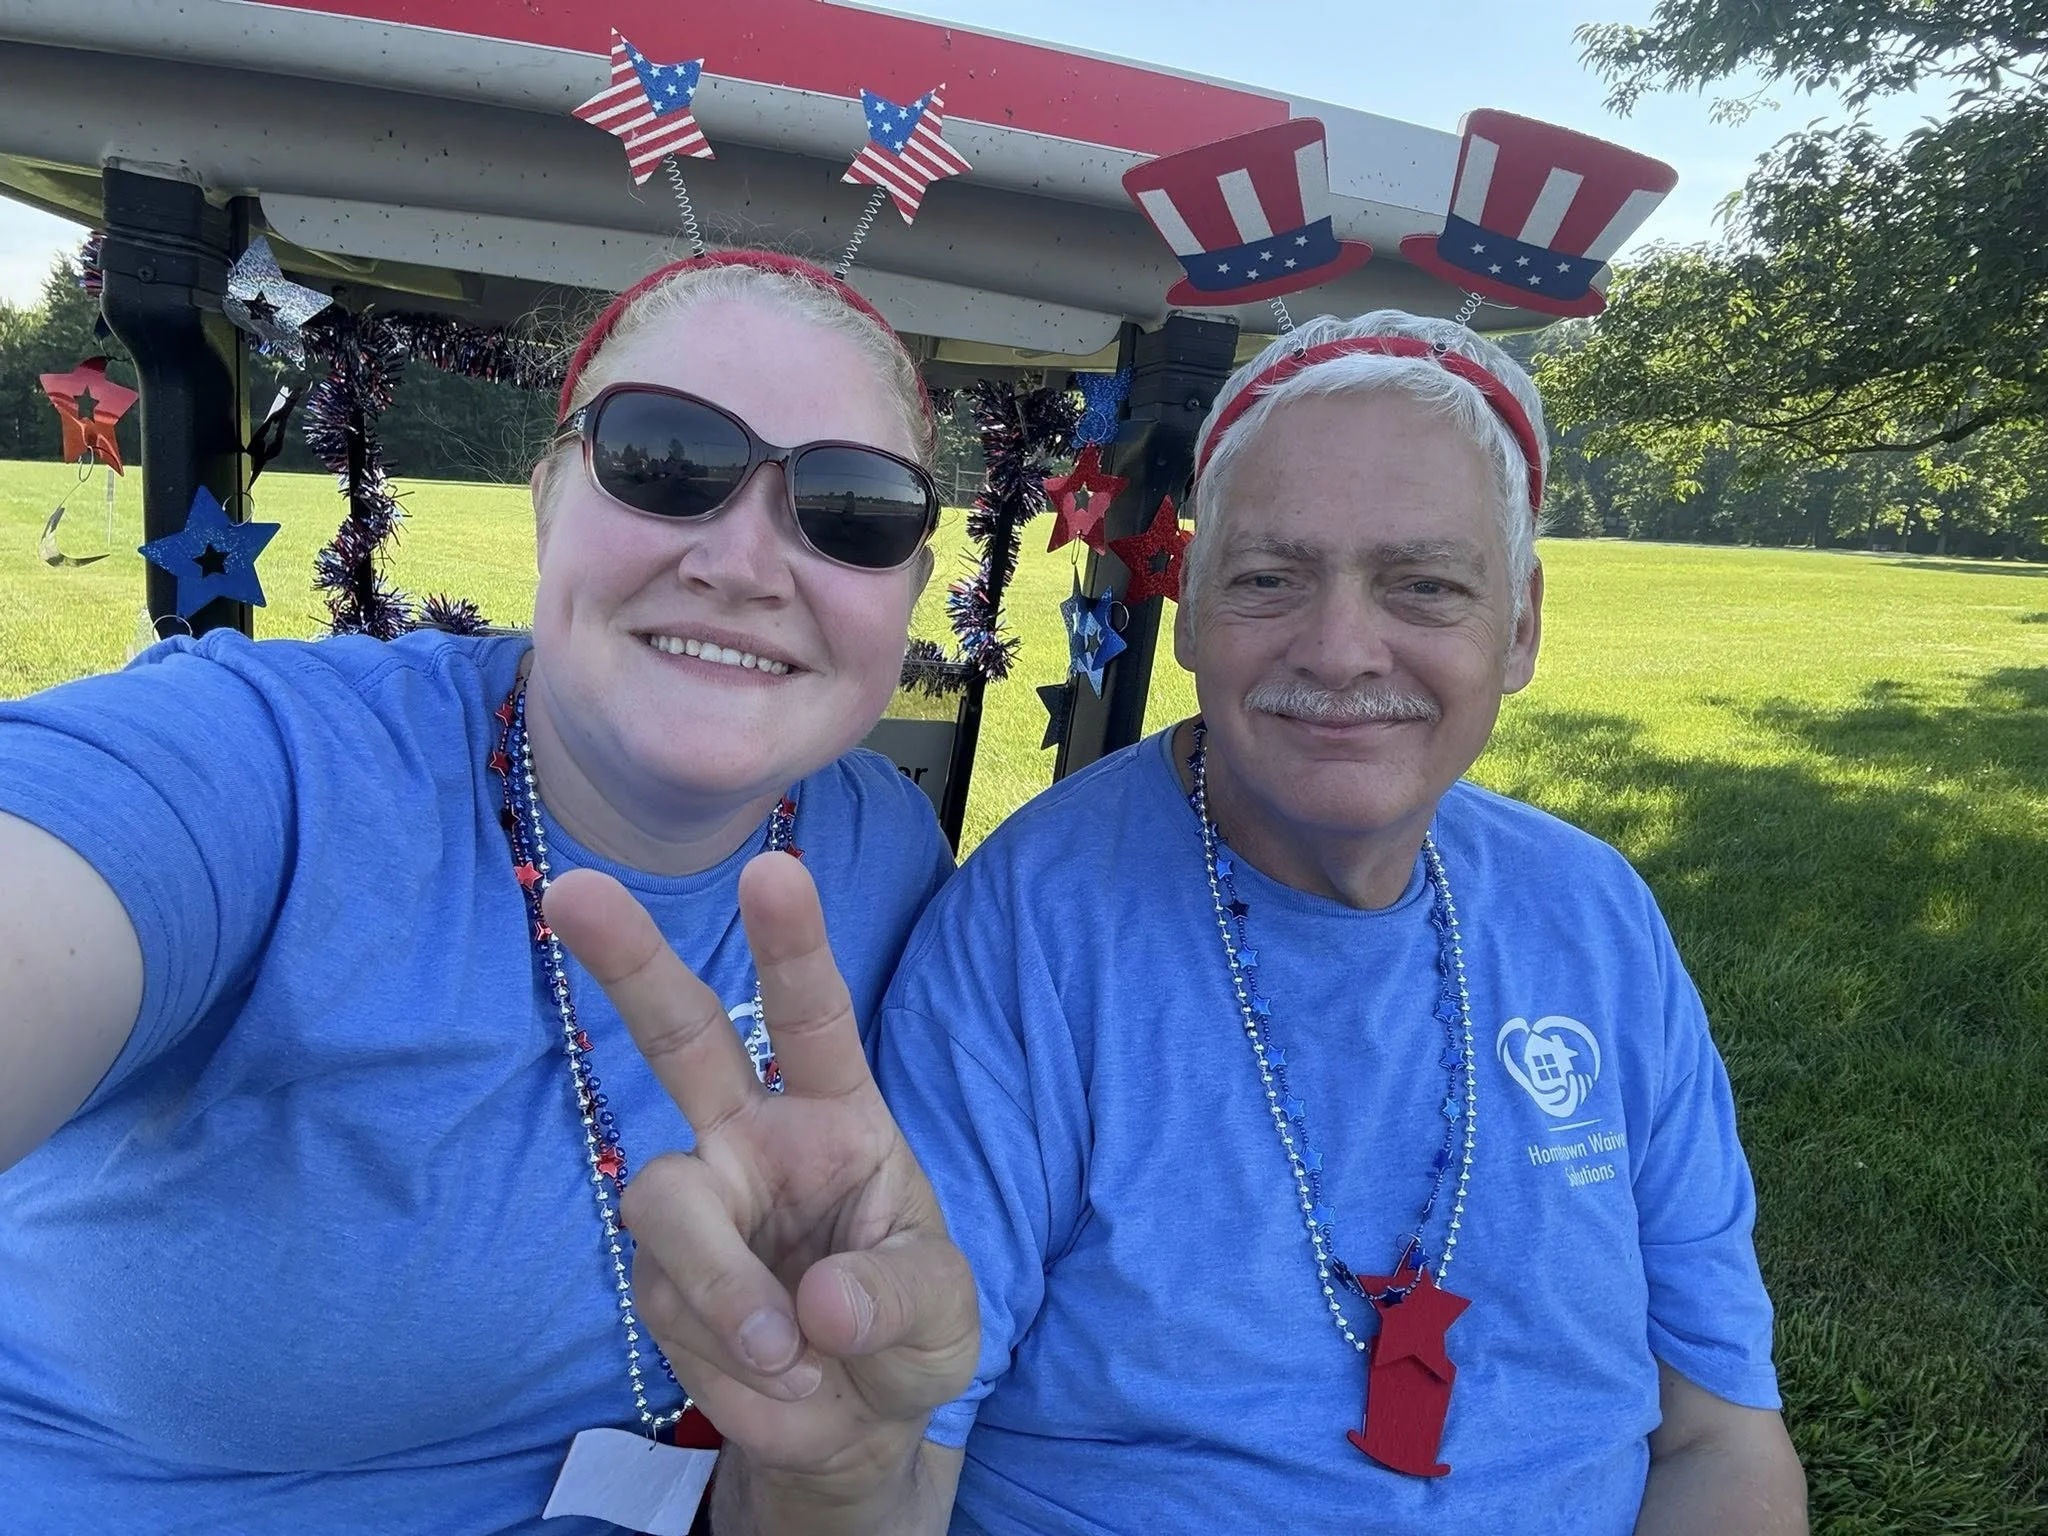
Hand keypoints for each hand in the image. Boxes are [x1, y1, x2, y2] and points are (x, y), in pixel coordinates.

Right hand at [543, 855, 977, 1486]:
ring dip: (724, 1287)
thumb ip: (896, 1300)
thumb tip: (817, 1303)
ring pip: (666, 1202)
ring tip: (789, 1354)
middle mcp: (754, 1138)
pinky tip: (776, 1374)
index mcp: (835, 1114)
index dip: (791, 945)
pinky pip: (668, 1303)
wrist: (852, 1422)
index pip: (811, 1015)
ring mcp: (699, 1203)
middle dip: (627, 961)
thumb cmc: (906, 1329)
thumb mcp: (942, 1317)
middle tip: (572, 891)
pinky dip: (727, 1358)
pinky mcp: (659, 1278)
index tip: (773, 870)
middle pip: (678, 1035)